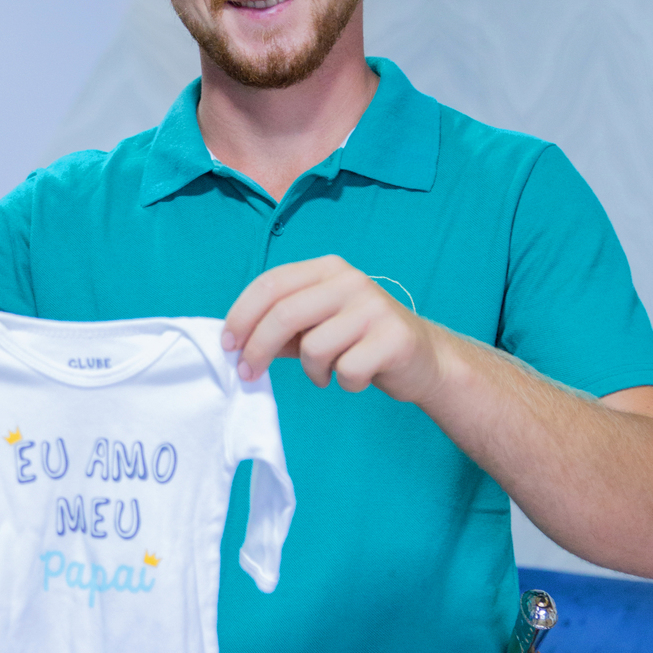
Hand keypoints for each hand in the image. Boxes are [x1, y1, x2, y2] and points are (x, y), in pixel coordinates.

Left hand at [223, 255, 440, 399]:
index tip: (227, 344)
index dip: (242, 315)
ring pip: (314, 348)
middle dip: (257, 348)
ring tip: (327, 373)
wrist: (424, 358)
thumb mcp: (317, 326)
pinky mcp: (394, 338)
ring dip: (312, 371)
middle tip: (248, 374)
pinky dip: (344, 383)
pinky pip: (347, 370)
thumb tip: (235, 343)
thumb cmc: (360, 341)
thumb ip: (280, 330)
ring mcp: (375, 307)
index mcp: (328, 269)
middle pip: (285, 314)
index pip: (272, 283)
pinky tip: (356, 376)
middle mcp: (351, 281)